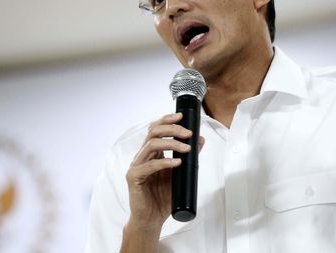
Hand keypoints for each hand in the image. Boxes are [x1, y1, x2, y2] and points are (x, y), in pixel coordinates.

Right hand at [125, 113, 204, 230]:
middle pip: (153, 132)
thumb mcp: (181, 174)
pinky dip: (164, 162)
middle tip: (188, 133)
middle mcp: (142, 156)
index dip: (167, 120)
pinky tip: (176, 163)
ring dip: (172, 143)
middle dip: (173, 129)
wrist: (152, 219)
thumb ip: (189, 157)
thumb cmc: (163, 197)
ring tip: (187, 149)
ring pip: (152, 144)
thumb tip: (201, 140)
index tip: (182, 116)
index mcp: (151, 153)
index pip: (156, 129)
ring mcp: (137, 166)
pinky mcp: (134, 177)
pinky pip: (149, 165)